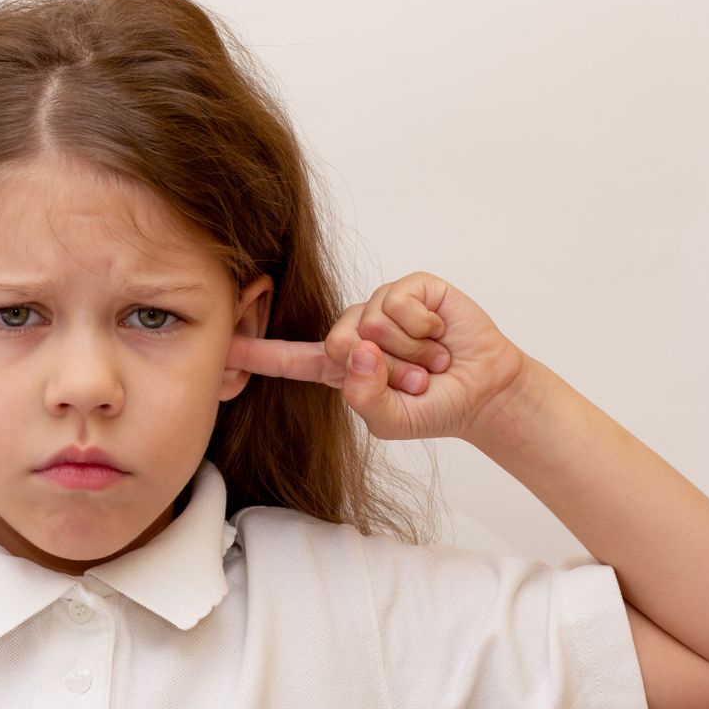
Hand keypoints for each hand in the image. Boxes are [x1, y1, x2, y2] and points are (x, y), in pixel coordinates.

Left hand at [227, 272, 525, 440]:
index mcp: (338, 366)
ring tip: (430, 359)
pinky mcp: (410, 288)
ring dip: (410, 353)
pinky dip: (424, 327)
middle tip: (414, 379)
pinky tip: (440, 334)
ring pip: (371, 323)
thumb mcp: (391, 420)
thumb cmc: (434, 406)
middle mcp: (354, 330)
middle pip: (337, 341)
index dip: (257, 354)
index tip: (223, 348)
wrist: (485, 391)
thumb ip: (365, 398)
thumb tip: (357, 350)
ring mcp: (381, 306)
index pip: (290, 359)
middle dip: (385, 369)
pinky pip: (400, 303)